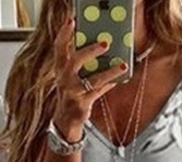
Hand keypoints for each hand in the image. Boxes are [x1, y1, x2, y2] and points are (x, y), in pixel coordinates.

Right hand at [51, 16, 127, 137]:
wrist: (65, 120)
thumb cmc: (71, 93)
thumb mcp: (71, 76)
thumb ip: (81, 62)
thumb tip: (101, 45)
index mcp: (60, 69)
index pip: (59, 48)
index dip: (64, 34)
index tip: (71, 21)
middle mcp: (64, 80)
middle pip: (75, 61)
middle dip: (90, 50)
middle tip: (105, 43)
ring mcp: (73, 93)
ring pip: (93, 79)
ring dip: (109, 71)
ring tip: (122, 65)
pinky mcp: (82, 104)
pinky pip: (99, 92)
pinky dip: (110, 84)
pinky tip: (119, 78)